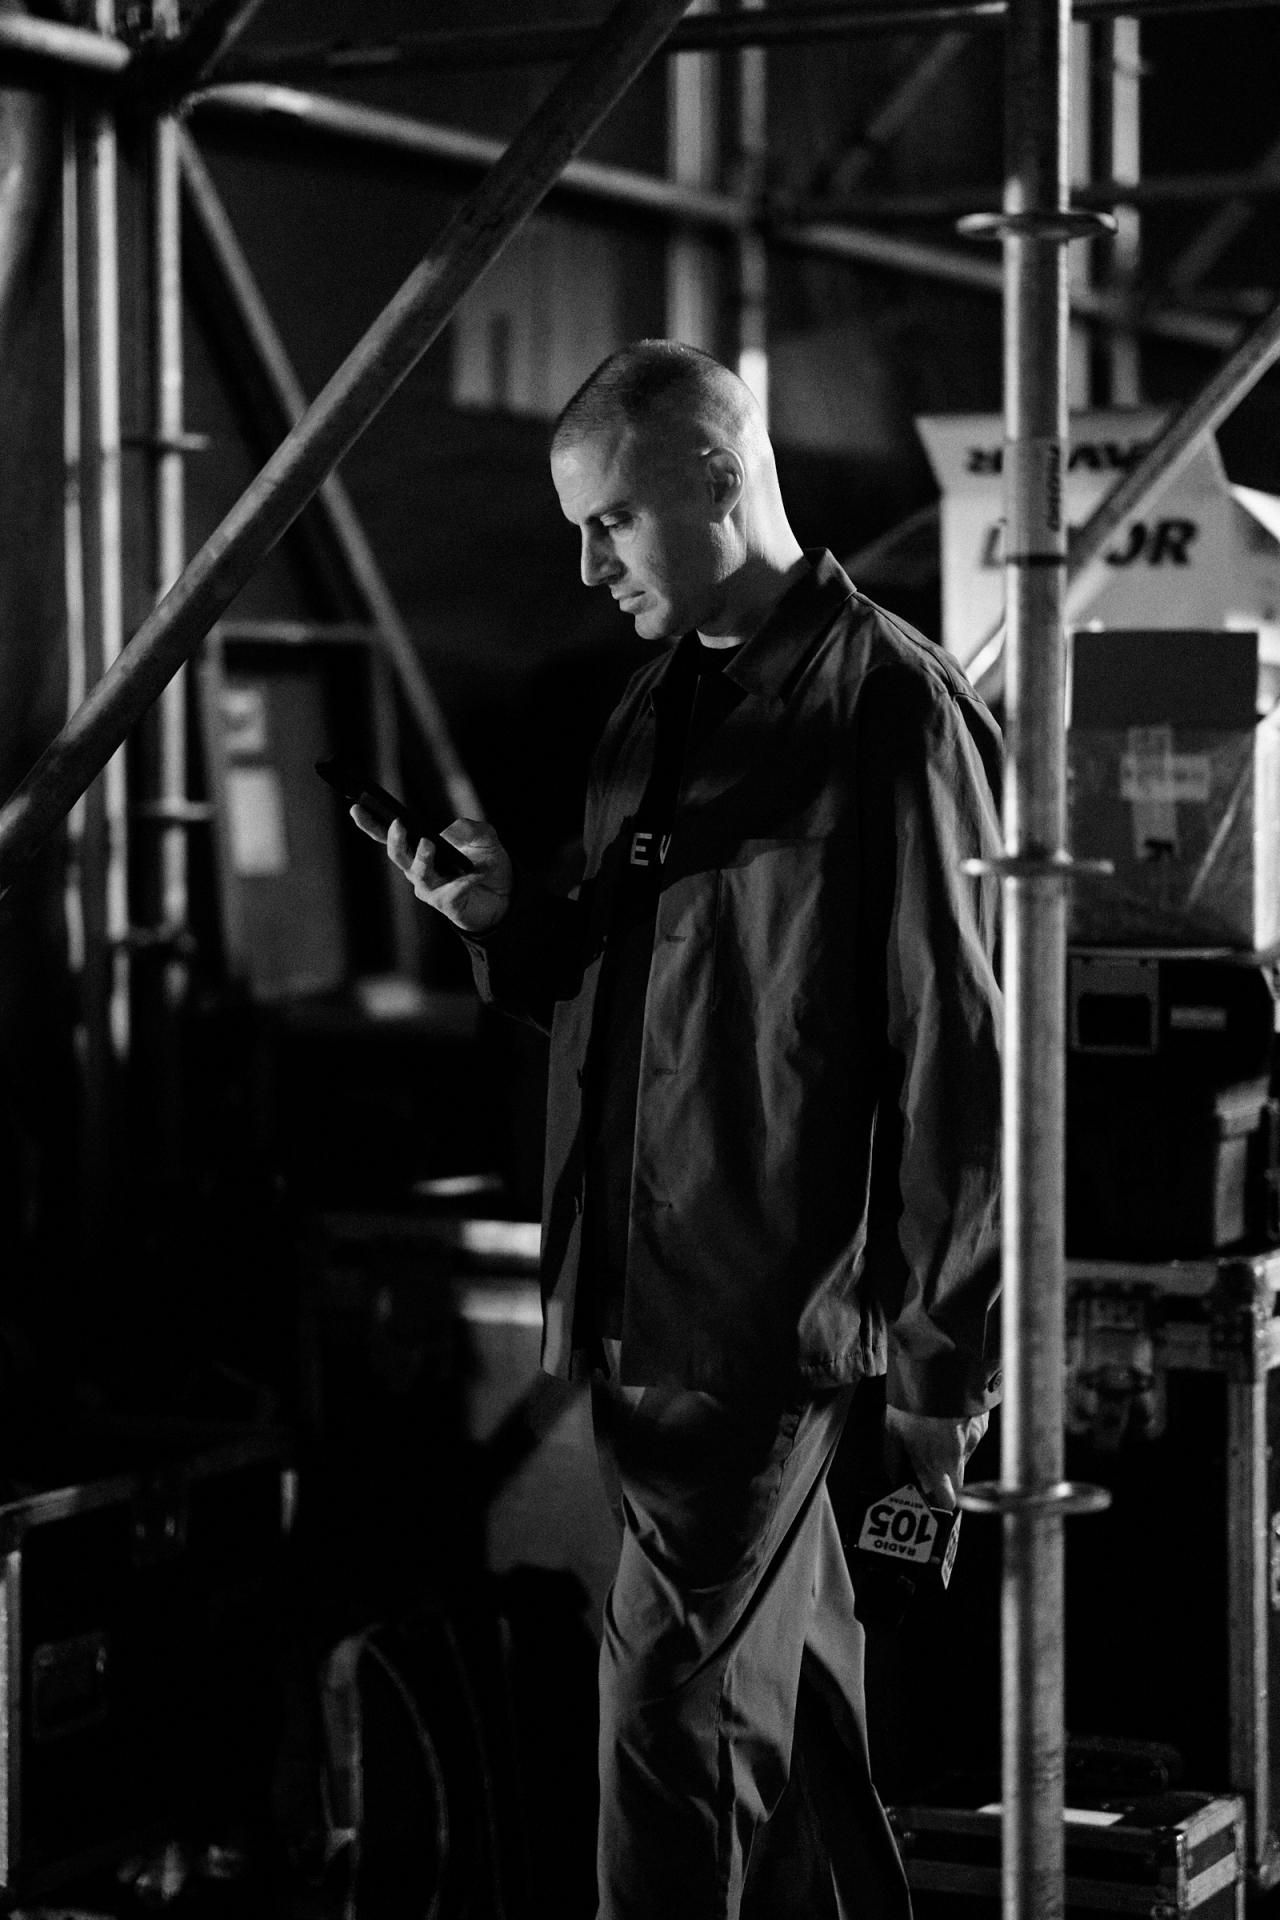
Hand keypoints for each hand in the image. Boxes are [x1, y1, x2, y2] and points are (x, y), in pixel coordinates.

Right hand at [351, 807, 512, 934]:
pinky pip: (450, 893)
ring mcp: (431, 889)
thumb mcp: (485, 837)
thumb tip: (449, 831)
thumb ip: (471, 827)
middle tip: (399, 824)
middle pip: (398, 854)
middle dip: (395, 839)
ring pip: (419, 873)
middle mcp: (419, 869)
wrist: (507, 896)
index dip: (371, 823)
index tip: (357, 807)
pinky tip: (474, 875)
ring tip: (429, 843)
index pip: (389, 835)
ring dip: (423, 858)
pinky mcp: (447, 905)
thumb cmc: (488, 863)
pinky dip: (462, 882)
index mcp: (420, 848)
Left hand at [883, 1404, 988, 1512]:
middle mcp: (959, 1456)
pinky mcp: (982, 1423)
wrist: (940, 1369)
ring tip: (936, 1433)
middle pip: (958, 1482)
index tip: (930, 1494)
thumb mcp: (891, 1429)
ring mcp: (973, 1439)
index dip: (939, 1499)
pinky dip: (963, 1434)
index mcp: (936, 1463)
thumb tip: (892, 1475)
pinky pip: (973, 1438)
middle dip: (946, 1479)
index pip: (946, 1498)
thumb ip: (894, 1458)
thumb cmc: (911, 1400)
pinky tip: (949, 1419)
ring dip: (953, 1455)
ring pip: (965, 1459)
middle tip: (929, 1465)